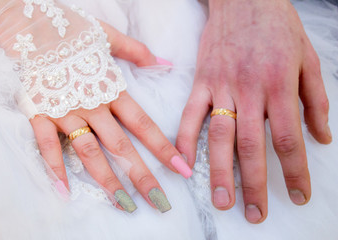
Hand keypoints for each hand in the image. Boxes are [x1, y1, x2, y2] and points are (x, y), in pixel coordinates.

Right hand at [30, 22, 188, 212]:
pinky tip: (65, 191)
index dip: (163, 148)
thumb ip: (138, 52)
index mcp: (111, 89)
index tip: (181, 169)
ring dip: (107, 180)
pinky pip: (48, 146)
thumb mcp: (110, 36)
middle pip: (121, 146)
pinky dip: (55, 168)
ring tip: (124, 204)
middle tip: (160, 202)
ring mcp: (66, 112)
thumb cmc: (73, 32)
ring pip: (89, 153)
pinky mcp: (41, 115)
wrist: (31, 25)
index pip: (143, 125)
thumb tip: (166, 62)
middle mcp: (92, 106)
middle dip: (142, 175)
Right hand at [176, 0, 331, 222]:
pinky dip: (185, 139)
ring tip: (221, 200)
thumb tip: (324, 138)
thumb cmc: (278, 26)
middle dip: (254, 184)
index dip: (294, 171)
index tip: (297, 195)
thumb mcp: (308, 58)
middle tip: (255, 214)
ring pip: (220, 136)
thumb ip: (316, 101)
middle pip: (251, 146)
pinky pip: (190, 114)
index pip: (289, 139)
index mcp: (280, 86)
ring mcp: (222, 86)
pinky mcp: (202, 81)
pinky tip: (183, 162)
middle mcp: (250, 91)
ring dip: (219, 171)